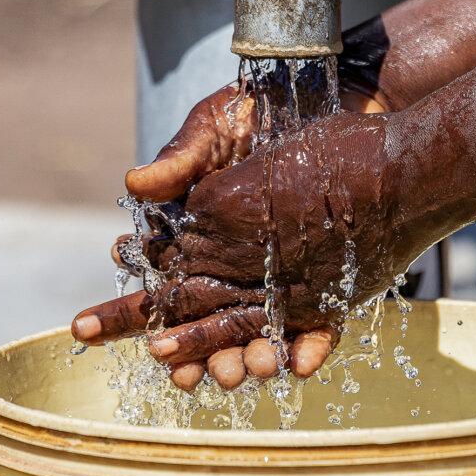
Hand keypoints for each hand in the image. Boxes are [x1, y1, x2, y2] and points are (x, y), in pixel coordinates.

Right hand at [140, 111, 428, 386]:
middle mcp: (237, 258)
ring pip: (256, 331)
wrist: (342, 101)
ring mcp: (282, 274)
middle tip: (181, 374)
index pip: (163, 275)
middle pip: (207, 319)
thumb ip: (182, 157)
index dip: (144, 305)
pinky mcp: (327, 280)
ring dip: (245, 358)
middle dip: (191, 351)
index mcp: (200, 226)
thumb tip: (133, 184)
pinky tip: (299, 363)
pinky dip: (308, 347)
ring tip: (238, 371)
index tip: (134, 326)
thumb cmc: (267, 110)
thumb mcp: (217, 126)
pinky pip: (316, 324)